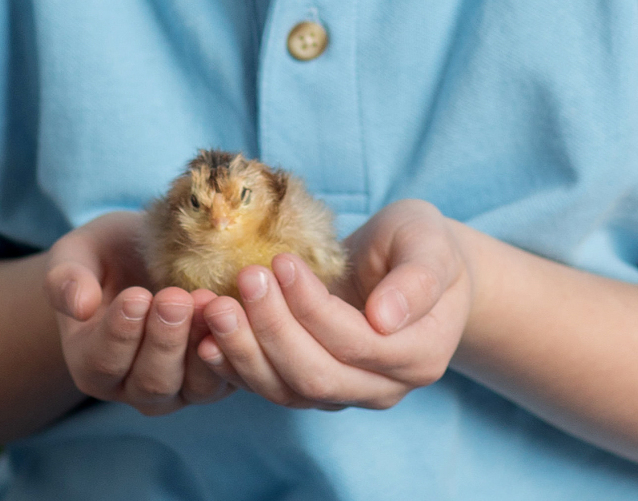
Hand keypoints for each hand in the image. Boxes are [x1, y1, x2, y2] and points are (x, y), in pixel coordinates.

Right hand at [44, 211, 233, 414]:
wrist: (153, 254)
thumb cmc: (110, 254)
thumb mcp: (80, 253)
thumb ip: (66, 277)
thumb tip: (78, 304)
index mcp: (92, 363)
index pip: (102, 362)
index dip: (119, 334)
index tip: (135, 298)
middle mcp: (135, 387)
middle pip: (152, 381)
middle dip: (165, 340)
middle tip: (176, 298)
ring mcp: (183, 388)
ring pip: (195, 386)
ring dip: (203, 345)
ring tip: (208, 302)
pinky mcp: (221, 376)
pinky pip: (233, 376)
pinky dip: (237, 350)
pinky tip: (240, 314)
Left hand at [197, 200, 474, 409]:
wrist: (405, 265)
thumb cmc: (419, 246)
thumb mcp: (430, 244)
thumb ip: (417, 278)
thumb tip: (385, 319)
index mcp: (419, 354)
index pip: (357, 342)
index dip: (313, 307)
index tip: (281, 262)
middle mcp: (383, 386)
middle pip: (317, 375)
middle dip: (273, 329)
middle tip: (244, 279)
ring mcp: (344, 392)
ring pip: (288, 391)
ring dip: (246, 351)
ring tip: (216, 308)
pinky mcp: (310, 386)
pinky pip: (270, 388)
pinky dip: (236, 368)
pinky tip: (207, 340)